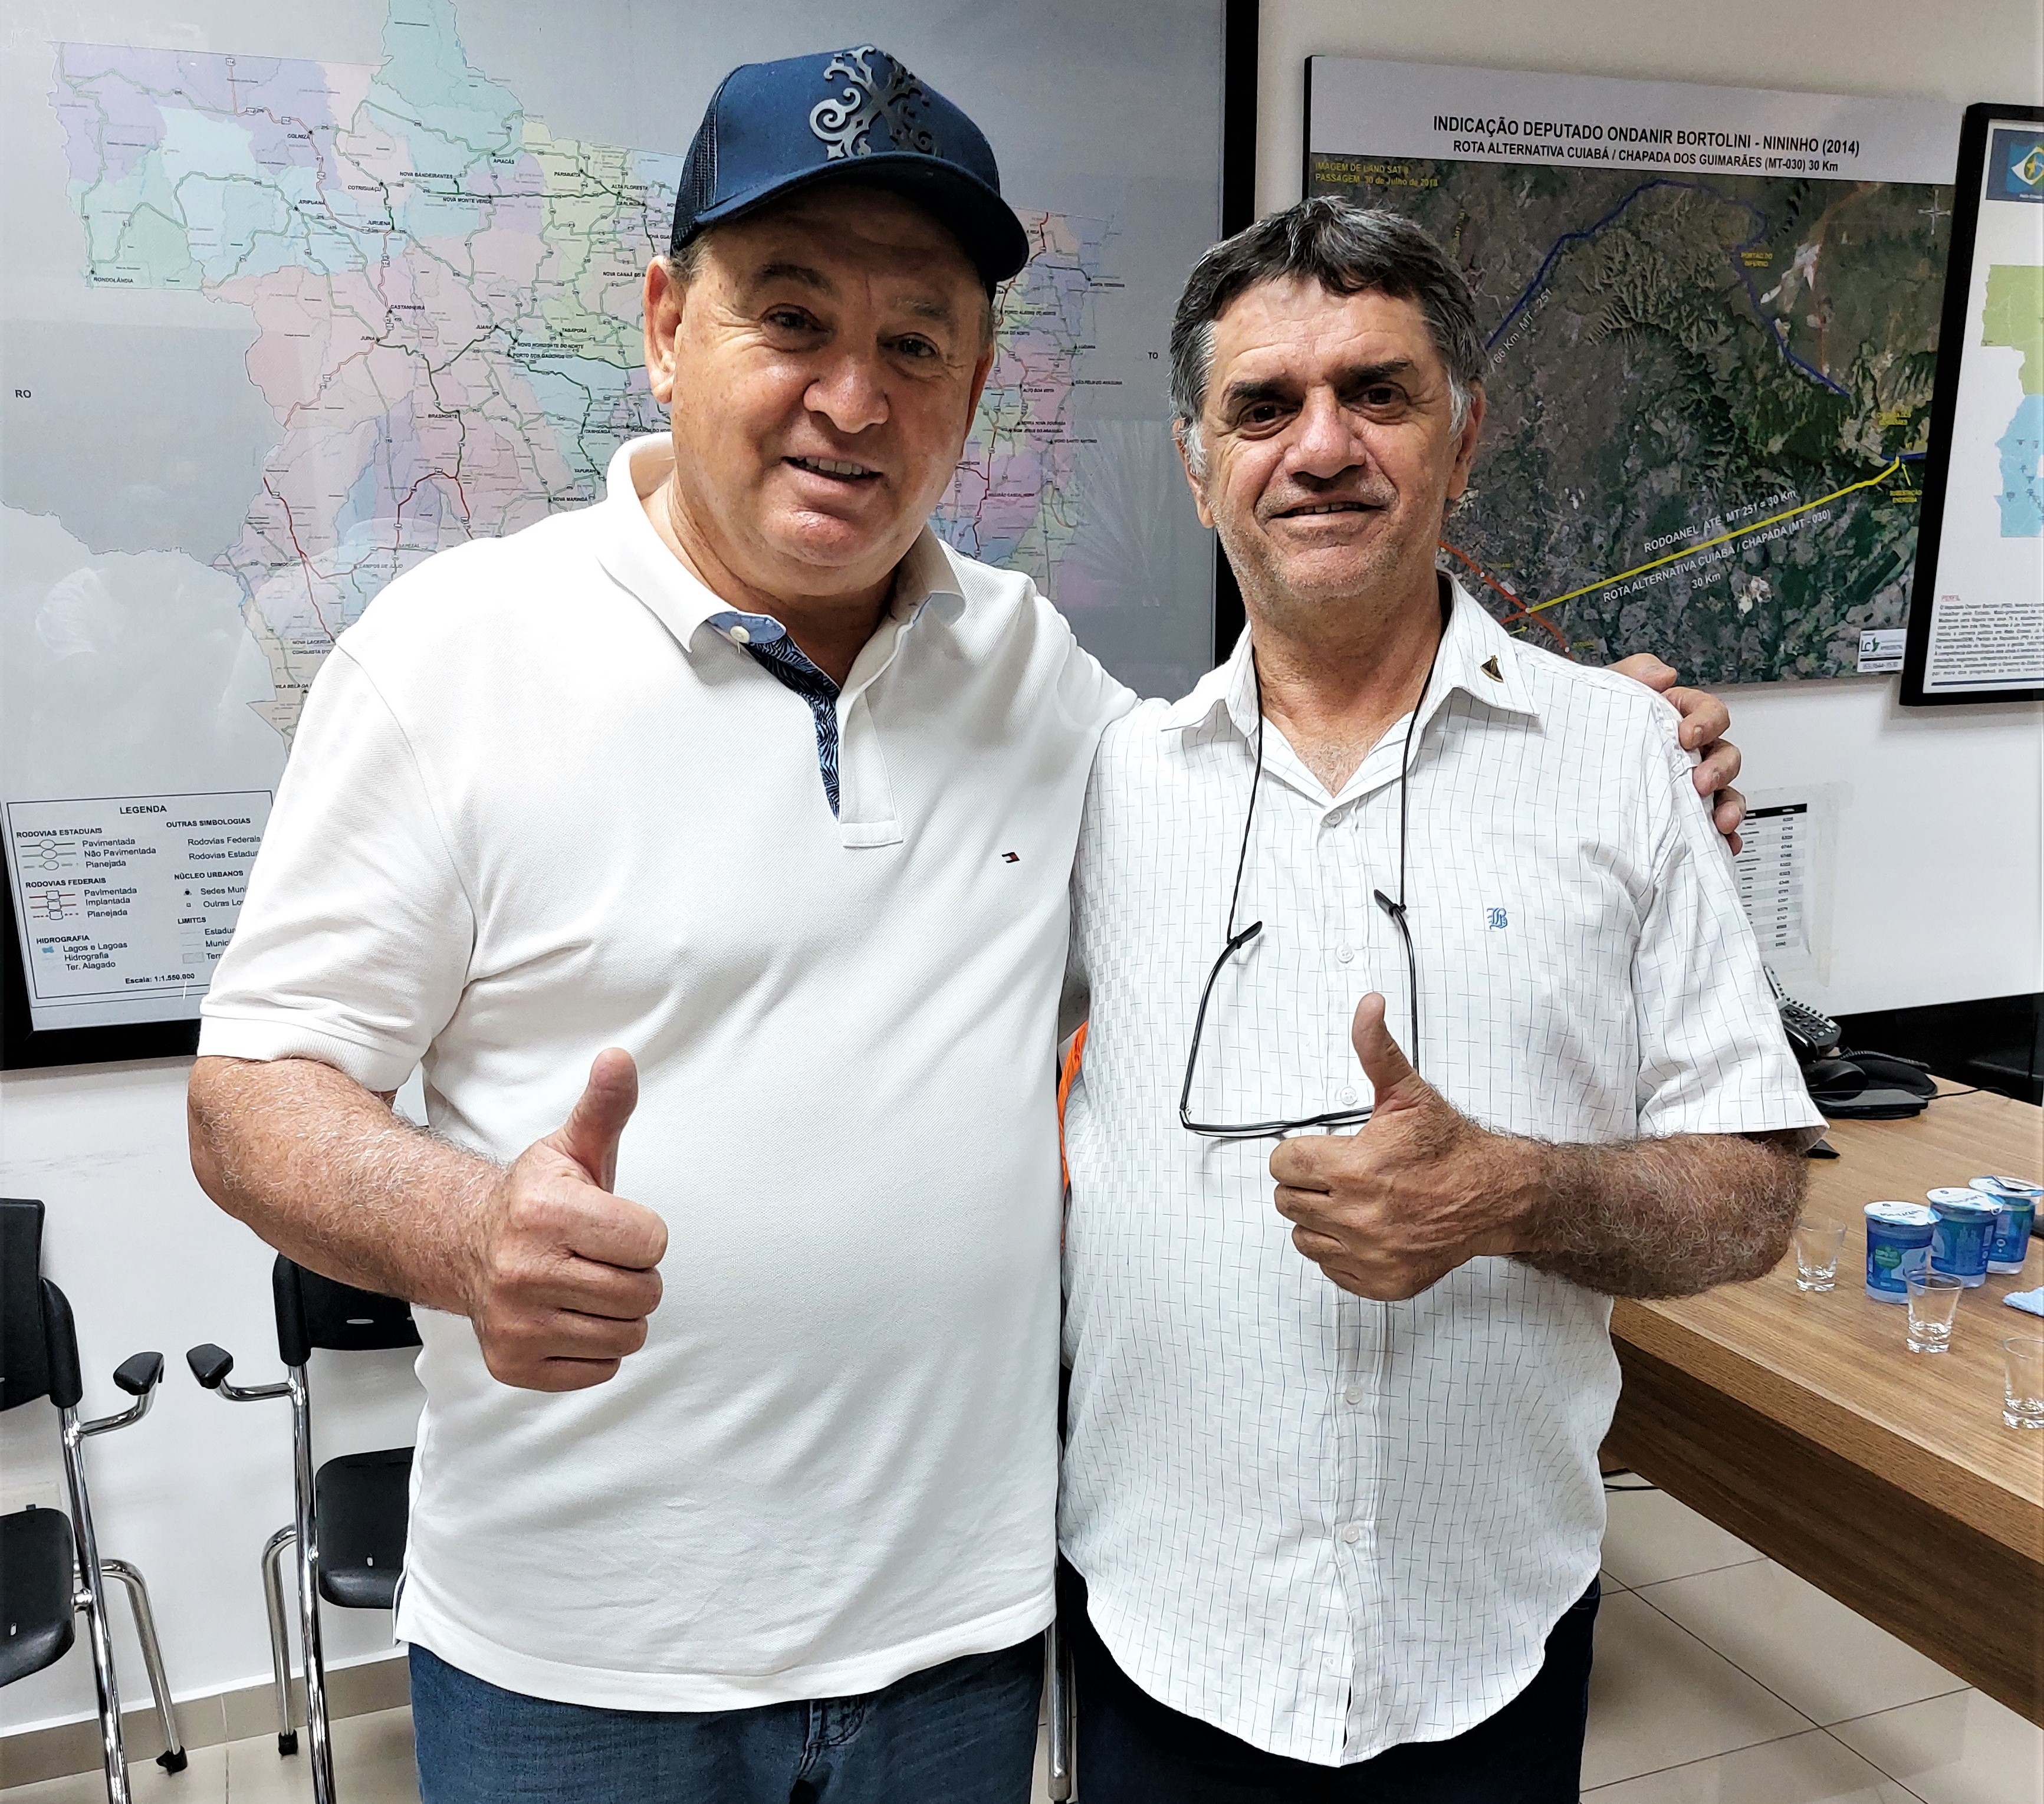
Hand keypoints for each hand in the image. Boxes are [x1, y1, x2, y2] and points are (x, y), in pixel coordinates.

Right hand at [461, 1049, 667, 1390]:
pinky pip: (600, 1369)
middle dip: (633, 1274)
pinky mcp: (513, 1365)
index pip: (651, 1242)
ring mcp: (515, 1323)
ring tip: (585, 1284)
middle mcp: (523, 1270)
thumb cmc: (537, 1199)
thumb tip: (620, 1058)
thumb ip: (605, 1107)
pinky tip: (567, 1314)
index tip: (612, 1224)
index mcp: (546, 1212)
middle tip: (599, 1258)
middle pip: (644, 1293)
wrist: (467, 1244)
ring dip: (618, 1313)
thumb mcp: (573, 1148)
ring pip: (627, 1335)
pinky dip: (595, 1348)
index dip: (642, 1233)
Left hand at [1269, 997, 1526, 1300]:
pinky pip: (1330, 1267)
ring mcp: (1370, 1255)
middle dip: (1308, 1183)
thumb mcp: (1407, 1093)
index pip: (1283, 1164)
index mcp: (1355, 1169)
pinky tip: (1366, 1228)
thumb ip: (1375, 1048)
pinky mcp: (1381, 1281)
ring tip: (1354, 1199)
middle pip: (1287, 1200)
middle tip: (1340, 1173)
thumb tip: (1368, 1006)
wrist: (1495, 1194)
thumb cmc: (1451, 1148)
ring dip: (1320, 1218)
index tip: (1324, 1151)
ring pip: (1303, 1236)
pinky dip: (1341, 1250)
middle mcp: (1359, 1217)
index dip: (1300, 1153)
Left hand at [1607, 653, 1745, 853]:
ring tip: (1720, 821)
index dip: (1707, 722)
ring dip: (1730, 806)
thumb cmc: (1592, 723)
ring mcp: (1688, 785)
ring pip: (1726, 792)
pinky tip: (1722, 845)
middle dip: (1720, 769)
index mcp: (1678, 717)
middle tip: (1700, 783)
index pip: (1709, 713)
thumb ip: (1635, 674)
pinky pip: (1711, 827)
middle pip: (1725, 755)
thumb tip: (1663, 676)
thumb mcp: (1608, 690)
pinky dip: (1723, 836)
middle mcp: (1690, 752)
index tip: (1687, 735)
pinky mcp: (1683, 815)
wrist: (1562, 763)